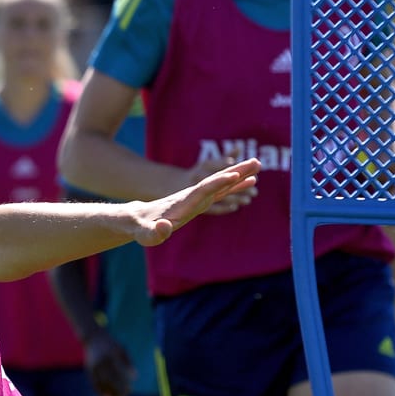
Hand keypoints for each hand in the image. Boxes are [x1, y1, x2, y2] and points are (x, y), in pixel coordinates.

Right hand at [83, 330, 134, 395]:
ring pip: (102, 382)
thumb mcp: (121, 349)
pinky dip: (98, 390)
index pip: (119, 373)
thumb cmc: (110, 344)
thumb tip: (136, 377)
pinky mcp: (88, 369)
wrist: (93, 337)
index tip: (130, 391)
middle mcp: (102, 361)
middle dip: (117, 391)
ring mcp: (94, 366)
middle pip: (110, 380)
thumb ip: (128, 362)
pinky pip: (93, 382)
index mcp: (111, 356)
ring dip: (108, 393)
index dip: (124, 382)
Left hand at [132, 158, 259, 245]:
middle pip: (217, 181)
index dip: (217, 182)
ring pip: (221, 183)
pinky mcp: (199, 201)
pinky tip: (249, 182)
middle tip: (256, 162)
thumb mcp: (144, 233)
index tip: (234, 173)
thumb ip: (153, 232)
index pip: (203, 190)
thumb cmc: (140, 228)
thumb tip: (163, 228)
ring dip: (240, 174)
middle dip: (235, 172)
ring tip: (258, 165)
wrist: (136, 218)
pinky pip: (221, 191)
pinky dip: (235, 186)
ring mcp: (197, 197)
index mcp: (182, 202)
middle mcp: (192, 196)